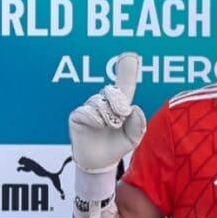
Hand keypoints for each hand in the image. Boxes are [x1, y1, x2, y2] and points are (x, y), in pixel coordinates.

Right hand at [69, 52, 145, 174]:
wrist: (100, 162)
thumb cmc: (118, 146)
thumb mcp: (133, 138)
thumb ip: (138, 125)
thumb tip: (135, 109)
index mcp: (119, 105)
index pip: (124, 86)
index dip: (126, 71)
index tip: (131, 55)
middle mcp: (104, 102)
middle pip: (113, 93)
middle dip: (119, 105)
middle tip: (120, 118)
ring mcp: (90, 107)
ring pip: (101, 103)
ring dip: (107, 117)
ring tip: (107, 128)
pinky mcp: (78, 115)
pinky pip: (89, 112)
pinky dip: (96, 121)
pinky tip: (95, 128)